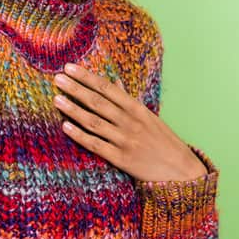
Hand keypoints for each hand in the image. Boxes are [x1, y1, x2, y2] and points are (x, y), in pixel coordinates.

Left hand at [53, 62, 207, 181]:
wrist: (182, 171)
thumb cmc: (163, 141)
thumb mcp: (149, 117)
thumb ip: (129, 100)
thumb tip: (116, 81)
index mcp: (137, 108)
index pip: (107, 88)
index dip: (87, 77)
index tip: (69, 68)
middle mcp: (130, 122)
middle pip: (97, 102)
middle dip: (76, 89)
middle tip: (58, 78)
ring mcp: (125, 140)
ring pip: (94, 121)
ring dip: (73, 109)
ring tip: (56, 99)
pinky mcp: (121, 159)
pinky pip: (95, 144)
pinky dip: (79, 135)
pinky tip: (65, 126)